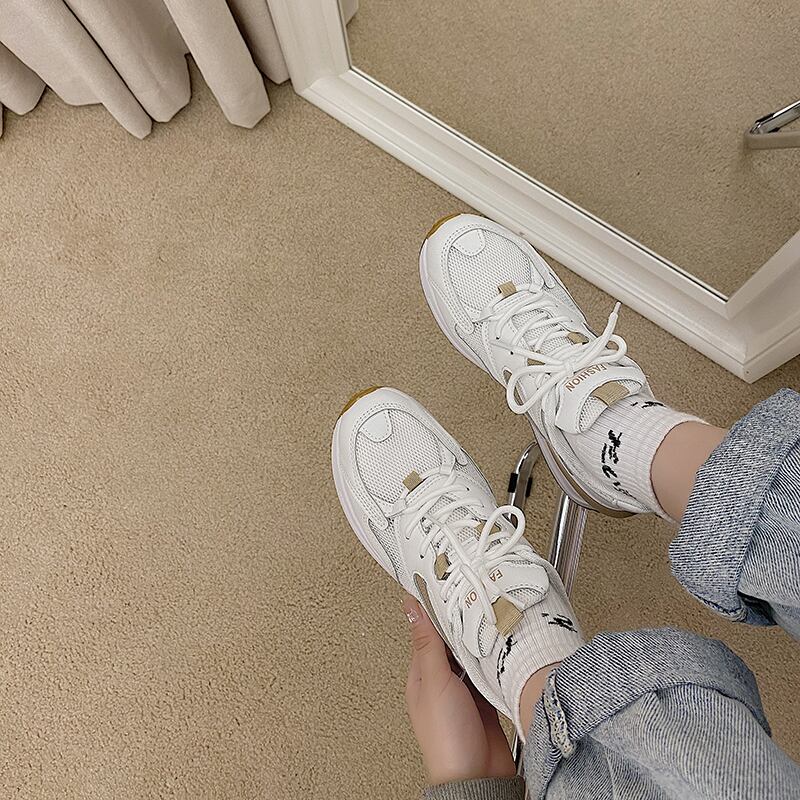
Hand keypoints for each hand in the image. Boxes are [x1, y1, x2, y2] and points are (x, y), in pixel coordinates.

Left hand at [403, 594, 516, 784]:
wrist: (478, 777)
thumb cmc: (446, 739)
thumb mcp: (434, 681)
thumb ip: (427, 644)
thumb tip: (411, 607)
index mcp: (422, 672)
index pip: (428, 629)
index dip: (434, 605)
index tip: (443, 580)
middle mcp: (443, 678)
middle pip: (452, 638)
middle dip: (461, 618)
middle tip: (474, 590)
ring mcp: (465, 688)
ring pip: (472, 650)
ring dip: (479, 635)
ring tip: (490, 611)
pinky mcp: (487, 696)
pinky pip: (489, 667)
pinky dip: (495, 655)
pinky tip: (502, 643)